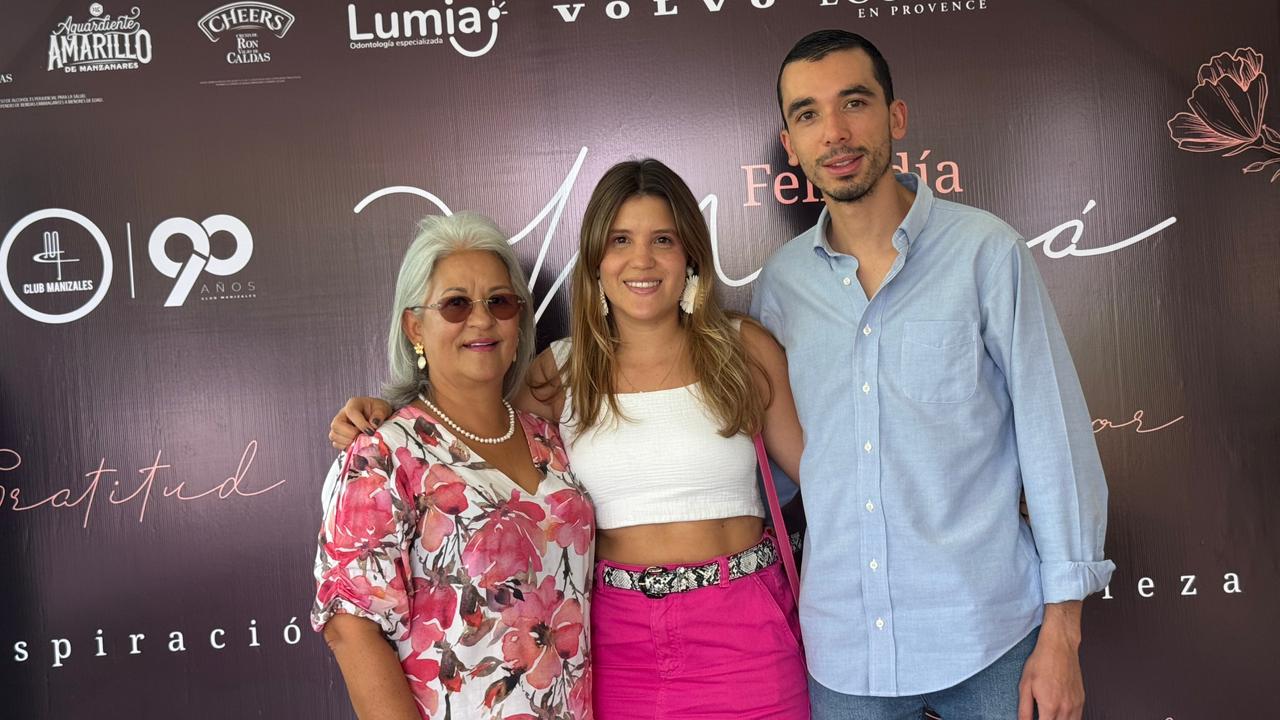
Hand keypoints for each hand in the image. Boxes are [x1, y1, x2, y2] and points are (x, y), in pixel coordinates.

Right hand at [329, 396, 391, 448]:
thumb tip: (373, 424)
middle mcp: (342, 414)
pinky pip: (336, 444)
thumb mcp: (383, 408)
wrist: (377, 418)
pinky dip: (346, 447)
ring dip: (348, 442)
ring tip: (361, 441)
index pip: (351, 412)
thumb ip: (380, 414)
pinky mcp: (339, 436)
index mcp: (353, 404)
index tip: (371, 432)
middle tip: (363, 437)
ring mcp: (339, 426)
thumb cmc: (379, 411)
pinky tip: (357, 445)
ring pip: (334, 435)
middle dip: (350, 434)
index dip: (361, 424)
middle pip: (336, 424)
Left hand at [1018, 602, 1084, 719]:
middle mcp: (1066, 708)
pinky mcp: (1081, 700)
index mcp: (1050, 706)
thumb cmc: (1041, 662)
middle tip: (1040, 717)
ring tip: (1048, 716)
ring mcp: (1076, 704)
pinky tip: (1059, 716)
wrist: (1060, 646)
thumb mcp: (1025, 685)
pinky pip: (1078, 718)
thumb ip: (1024, 709)